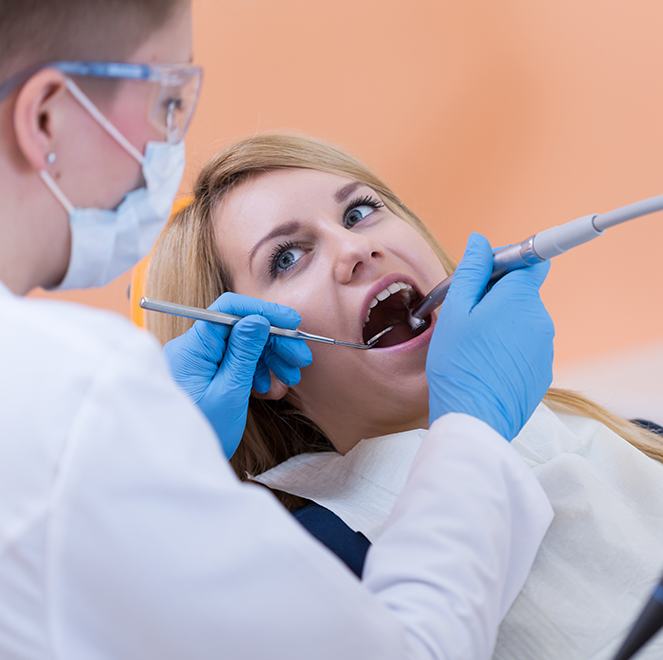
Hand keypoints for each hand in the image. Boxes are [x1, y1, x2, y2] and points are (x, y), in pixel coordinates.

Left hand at [164, 293, 311, 457]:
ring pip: (242, 346)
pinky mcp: (207, 375)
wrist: (182, 468)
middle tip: (300, 358)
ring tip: (290, 379)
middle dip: (273, 340)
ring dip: (270, 358)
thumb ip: (243, 353)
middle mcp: (193, 349)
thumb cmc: (203, 433)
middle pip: (239, 328)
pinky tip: (269, 388)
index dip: (263, 312)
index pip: (228, 311)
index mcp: (192, 348)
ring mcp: (200, 362)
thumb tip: (258, 319)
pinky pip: (236, 363)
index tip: (292, 322)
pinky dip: (257, 372)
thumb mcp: (229, 393)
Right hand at [426, 232, 553, 439]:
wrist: (474, 419)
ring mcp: (545, 347)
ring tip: (473, 345)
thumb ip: (472, 271)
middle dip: (497, 296)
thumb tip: (481, 242)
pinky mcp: (542, 370)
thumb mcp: (456, 312)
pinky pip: (525, 346)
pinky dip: (508, 347)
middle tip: (466, 316)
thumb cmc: (459, 364)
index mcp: (520, 299)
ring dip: (501, 323)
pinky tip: (485, 363)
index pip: (531, 261)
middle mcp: (541, 319)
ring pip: (522, 320)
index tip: (483, 275)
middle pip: (523, 292)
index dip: (506, 263)